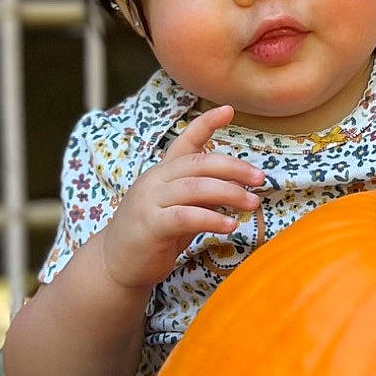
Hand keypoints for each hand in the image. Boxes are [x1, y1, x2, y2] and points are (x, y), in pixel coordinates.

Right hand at [99, 104, 263, 292]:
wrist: (116, 264)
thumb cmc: (153, 235)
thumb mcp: (180, 209)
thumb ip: (202, 196)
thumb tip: (236, 188)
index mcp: (162, 172)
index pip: (184, 141)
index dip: (206, 124)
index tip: (228, 110)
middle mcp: (154, 181)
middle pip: (198, 163)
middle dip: (233, 168)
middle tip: (259, 178)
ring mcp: (149, 201)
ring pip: (195, 187)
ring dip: (229, 193)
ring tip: (252, 203)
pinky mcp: (150, 226)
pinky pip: (185, 216)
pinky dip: (211, 218)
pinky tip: (230, 225)